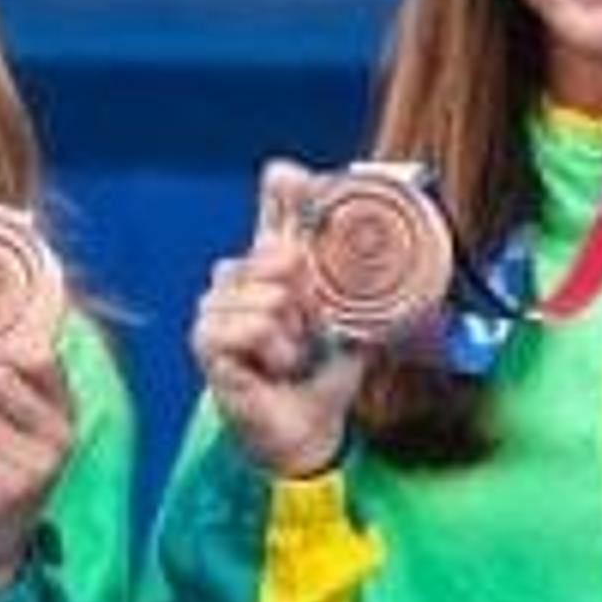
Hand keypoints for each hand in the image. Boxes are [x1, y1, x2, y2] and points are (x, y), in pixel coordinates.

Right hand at [189, 159, 366, 478]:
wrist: (307, 427)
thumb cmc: (323, 372)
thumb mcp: (353, 323)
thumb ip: (362, 288)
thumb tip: (395, 255)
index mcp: (274, 264)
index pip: (273, 211)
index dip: (282, 190)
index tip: (288, 174)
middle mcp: (240, 276)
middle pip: (275, 252)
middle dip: (307, 295)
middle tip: (311, 331)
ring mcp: (217, 305)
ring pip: (269, 295)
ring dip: (293, 333)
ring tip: (291, 355)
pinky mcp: (206, 337)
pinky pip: (253, 325)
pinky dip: (274, 350)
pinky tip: (272, 367)